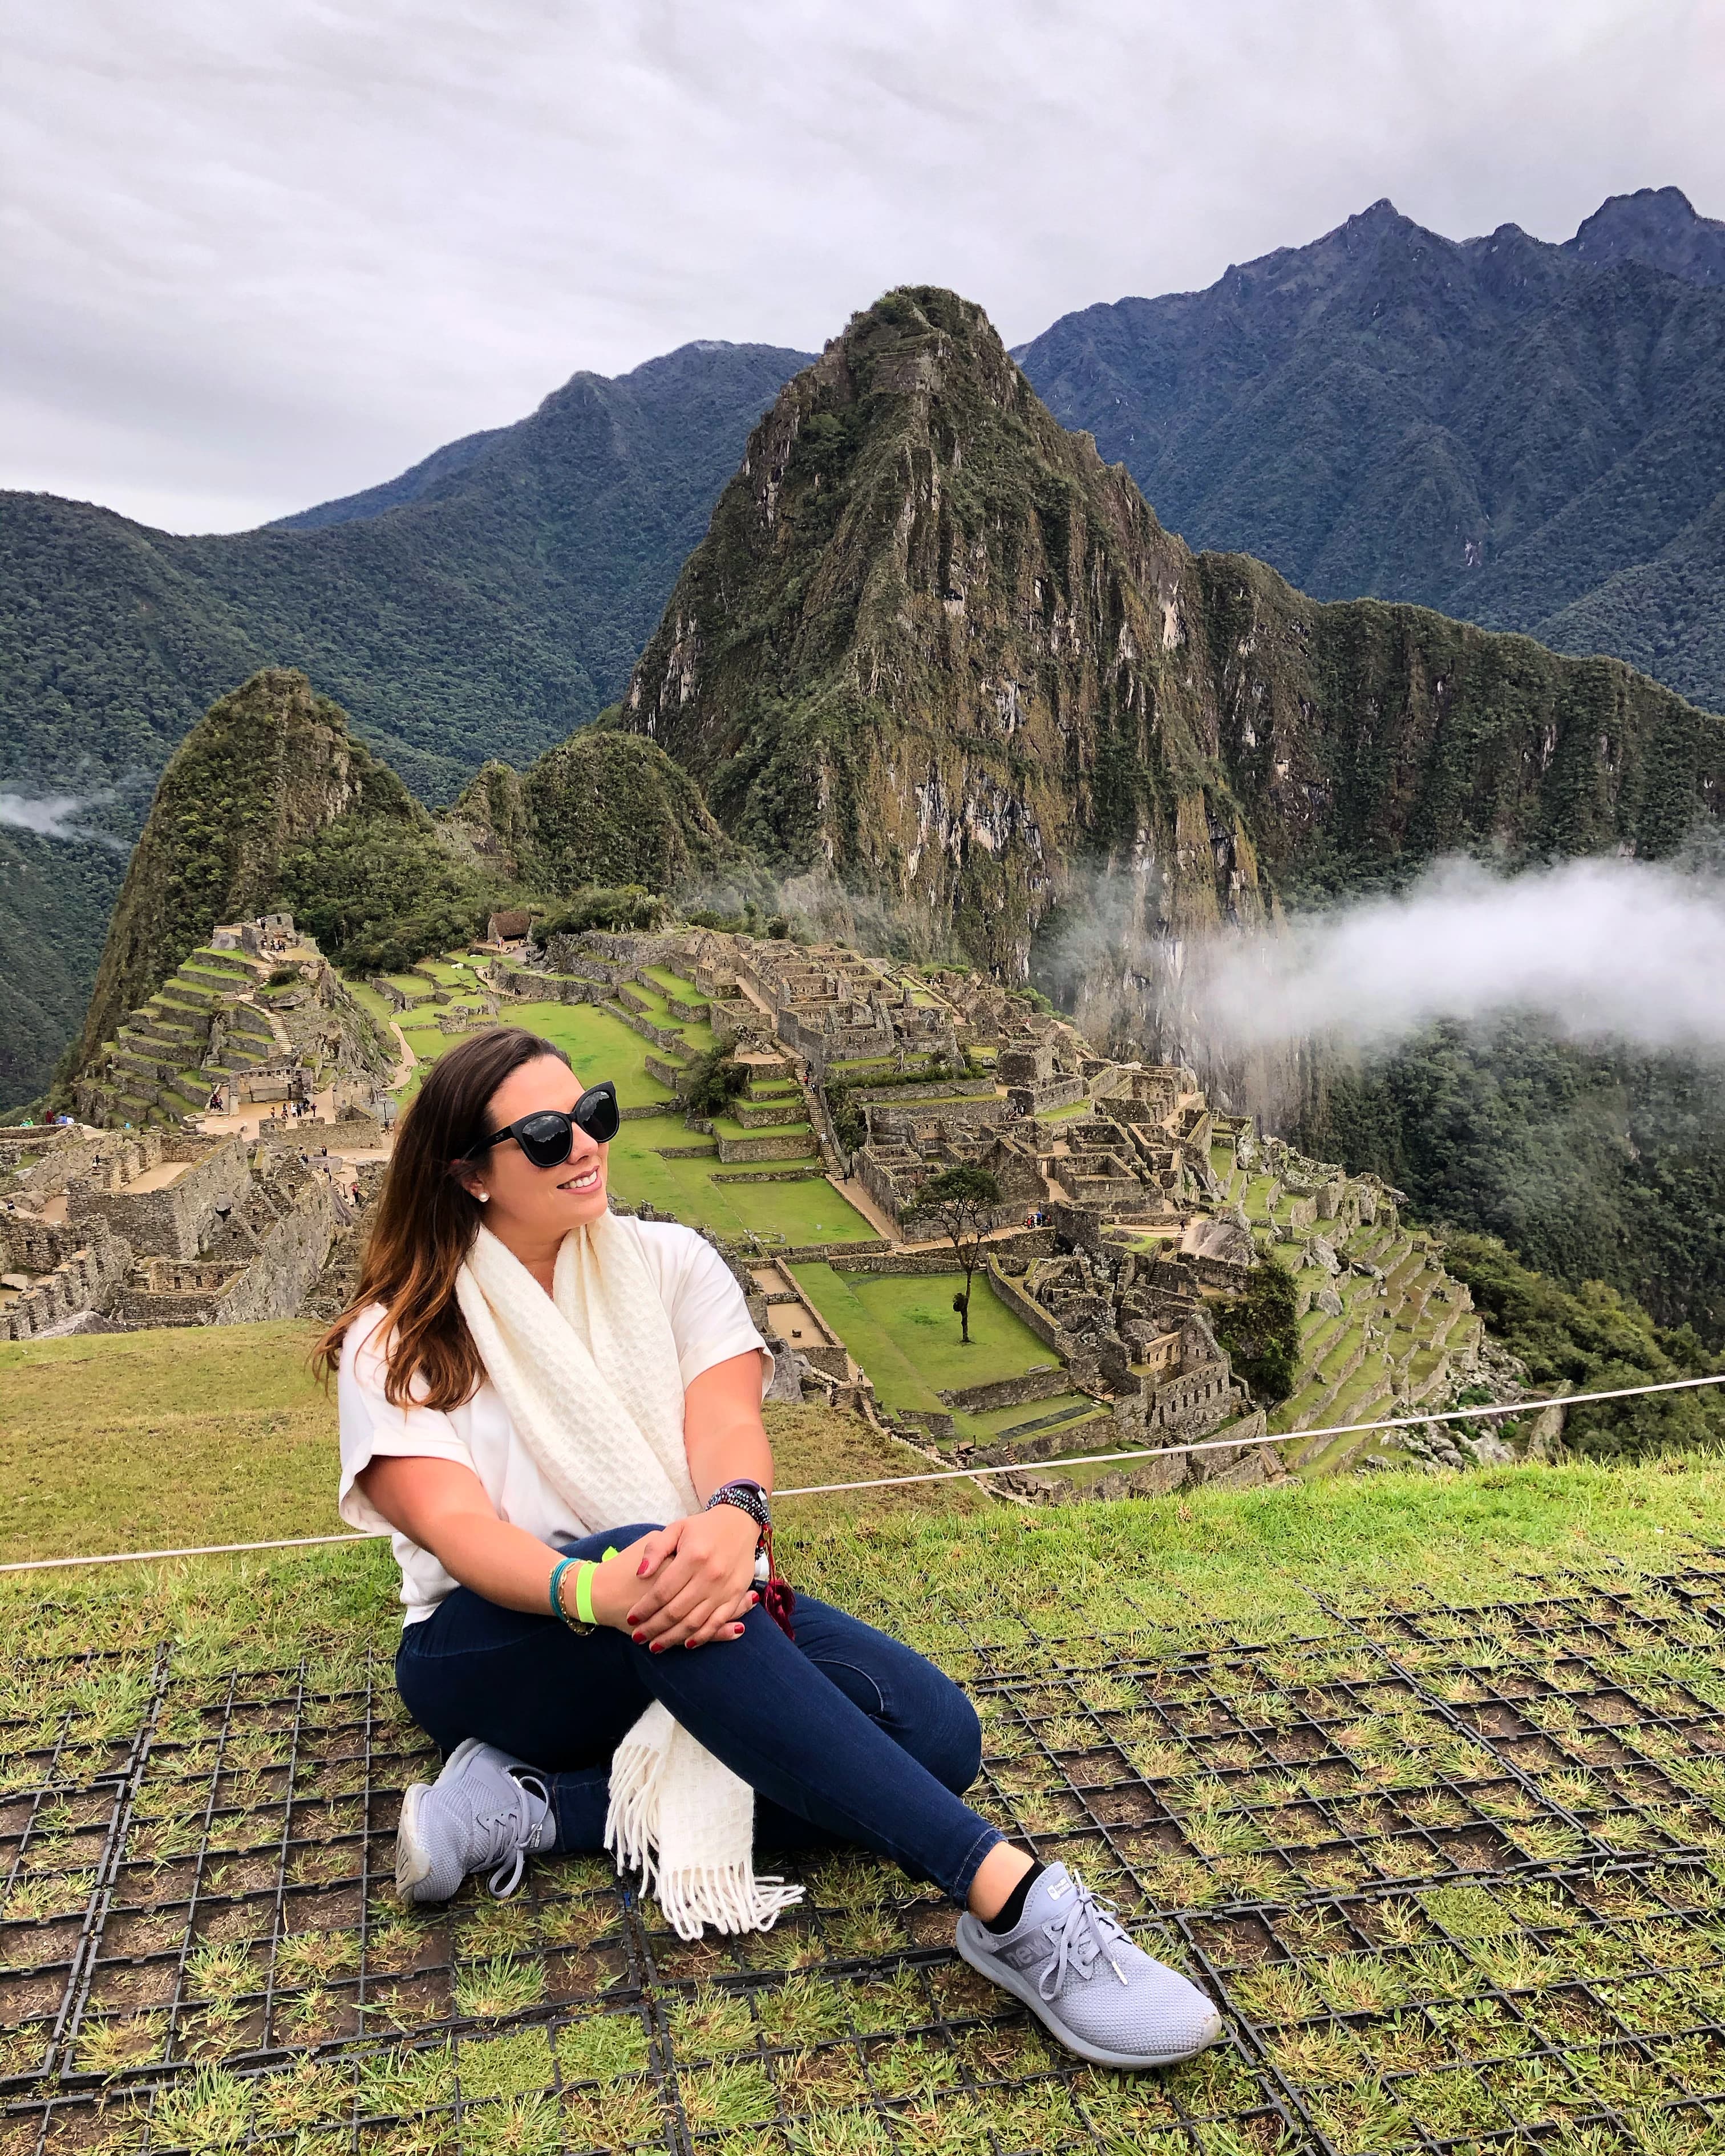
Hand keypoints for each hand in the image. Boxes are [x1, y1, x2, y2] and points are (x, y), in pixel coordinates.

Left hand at [624, 1507, 758, 1649]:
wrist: (741, 1522)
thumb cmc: (703, 1527)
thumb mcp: (676, 1528)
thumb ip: (656, 1549)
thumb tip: (640, 1573)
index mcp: (693, 1556)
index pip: (662, 1591)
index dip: (645, 1608)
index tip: (631, 1618)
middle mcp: (710, 1574)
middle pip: (676, 1611)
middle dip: (654, 1628)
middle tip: (638, 1637)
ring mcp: (725, 1587)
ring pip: (695, 1622)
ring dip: (673, 1637)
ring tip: (655, 1646)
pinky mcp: (736, 1595)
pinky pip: (717, 1622)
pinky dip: (701, 1636)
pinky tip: (686, 1644)